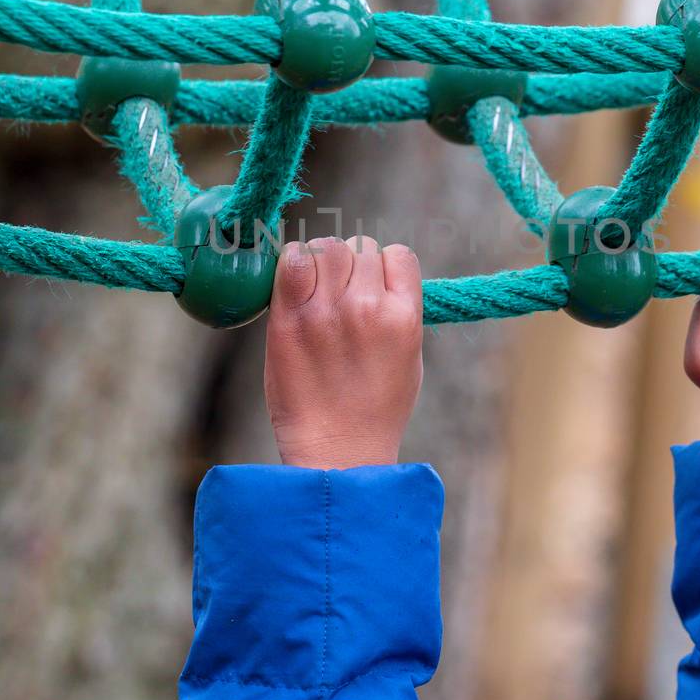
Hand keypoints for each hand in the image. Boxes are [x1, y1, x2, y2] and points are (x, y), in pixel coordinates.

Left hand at [264, 235, 423, 468]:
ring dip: (321, 262)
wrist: (337, 452)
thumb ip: (398, 310)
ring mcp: (327, 311)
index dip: (383, 268)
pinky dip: (292, 262)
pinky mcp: (290, 318)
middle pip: (359, 248)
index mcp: (404, 316)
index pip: (397, 255)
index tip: (372, 289)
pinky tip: (294, 285)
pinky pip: (291, 259)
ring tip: (316, 292)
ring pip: (327, 248)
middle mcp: (368, 306)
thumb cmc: (374, 410)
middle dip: (351, 267)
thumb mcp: (409, 357)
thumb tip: (377, 274)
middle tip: (339, 297)